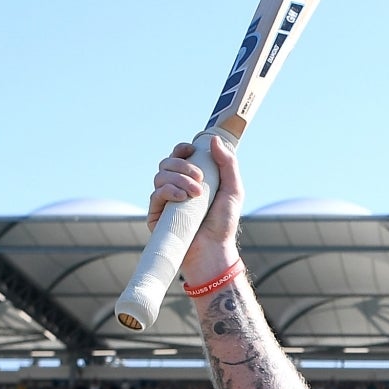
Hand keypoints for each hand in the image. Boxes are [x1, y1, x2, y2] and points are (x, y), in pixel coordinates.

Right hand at [147, 132, 243, 283]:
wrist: (214, 249)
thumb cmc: (224, 223)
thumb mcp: (233, 190)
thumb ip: (227, 164)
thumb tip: (212, 139)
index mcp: (191, 179)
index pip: (179, 156)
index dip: (182, 149)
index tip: (192, 151)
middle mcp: (175, 187)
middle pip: (167, 163)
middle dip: (183, 165)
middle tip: (200, 179)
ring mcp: (164, 201)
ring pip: (160, 176)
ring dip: (179, 179)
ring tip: (196, 194)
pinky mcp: (156, 215)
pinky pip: (155, 194)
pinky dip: (168, 191)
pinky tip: (182, 198)